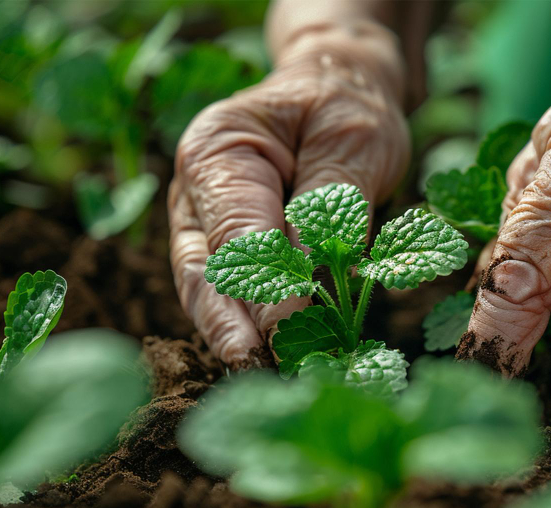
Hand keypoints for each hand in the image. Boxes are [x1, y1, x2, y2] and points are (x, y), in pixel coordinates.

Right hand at [169, 22, 408, 368]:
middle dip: (227, 323)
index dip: (259, 284)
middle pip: (202, 267)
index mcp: (218, 150)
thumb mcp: (353, 142)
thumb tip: (307, 272)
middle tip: (256, 368)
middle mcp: (197, 188)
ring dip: (233, 333)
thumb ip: (329, 203)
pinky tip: (269, 356)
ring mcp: (205, 220)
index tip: (285, 329)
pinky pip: (231, 290)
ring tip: (260, 374)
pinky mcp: (228, 246)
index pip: (236, 229)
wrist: (340, 90)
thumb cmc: (346, 109)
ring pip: (207, 288)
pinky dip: (248, 323)